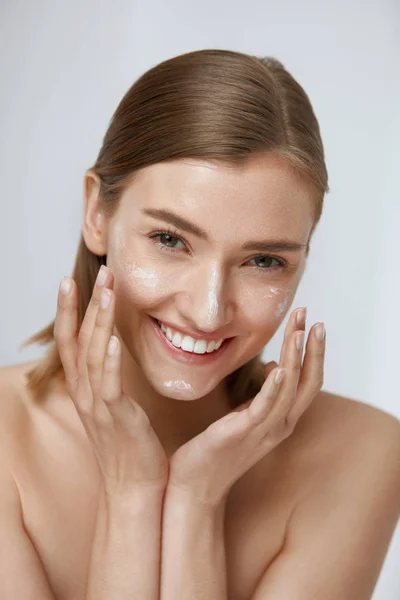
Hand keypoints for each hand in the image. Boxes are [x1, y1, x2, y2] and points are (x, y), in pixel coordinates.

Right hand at [54, 264, 168, 498]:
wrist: (132, 484)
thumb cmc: (127, 443)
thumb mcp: (110, 404)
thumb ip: (106, 377)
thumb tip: (109, 349)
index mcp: (83, 387)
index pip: (68, 341)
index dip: (67, 311)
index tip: (69, 282)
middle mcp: (84, 393)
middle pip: (79, 339)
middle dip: (88, 303)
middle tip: (101, 272)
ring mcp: (97, 405)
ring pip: (92, 354)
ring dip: (99, 321)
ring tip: (107, 292)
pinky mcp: (116, 417)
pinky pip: (109, 385)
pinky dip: (109, 361)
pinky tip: (113, 340)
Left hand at [167, 307, 325, 506]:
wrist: (195, 485)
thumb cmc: (218, 448)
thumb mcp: (245, 416)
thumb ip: (264, 395)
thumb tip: (275, 366)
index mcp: (281, 419)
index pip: (307, 381)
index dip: (312, 352)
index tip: (309, 322)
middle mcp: (280, 425)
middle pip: (307, 383)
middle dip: (312, 349)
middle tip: (311, 317)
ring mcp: (263, 431)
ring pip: (290, 390)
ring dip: (296, 358)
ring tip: (299, 331)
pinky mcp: (243, 433)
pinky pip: (264, 408)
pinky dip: (275, 387)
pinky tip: (278, 366)